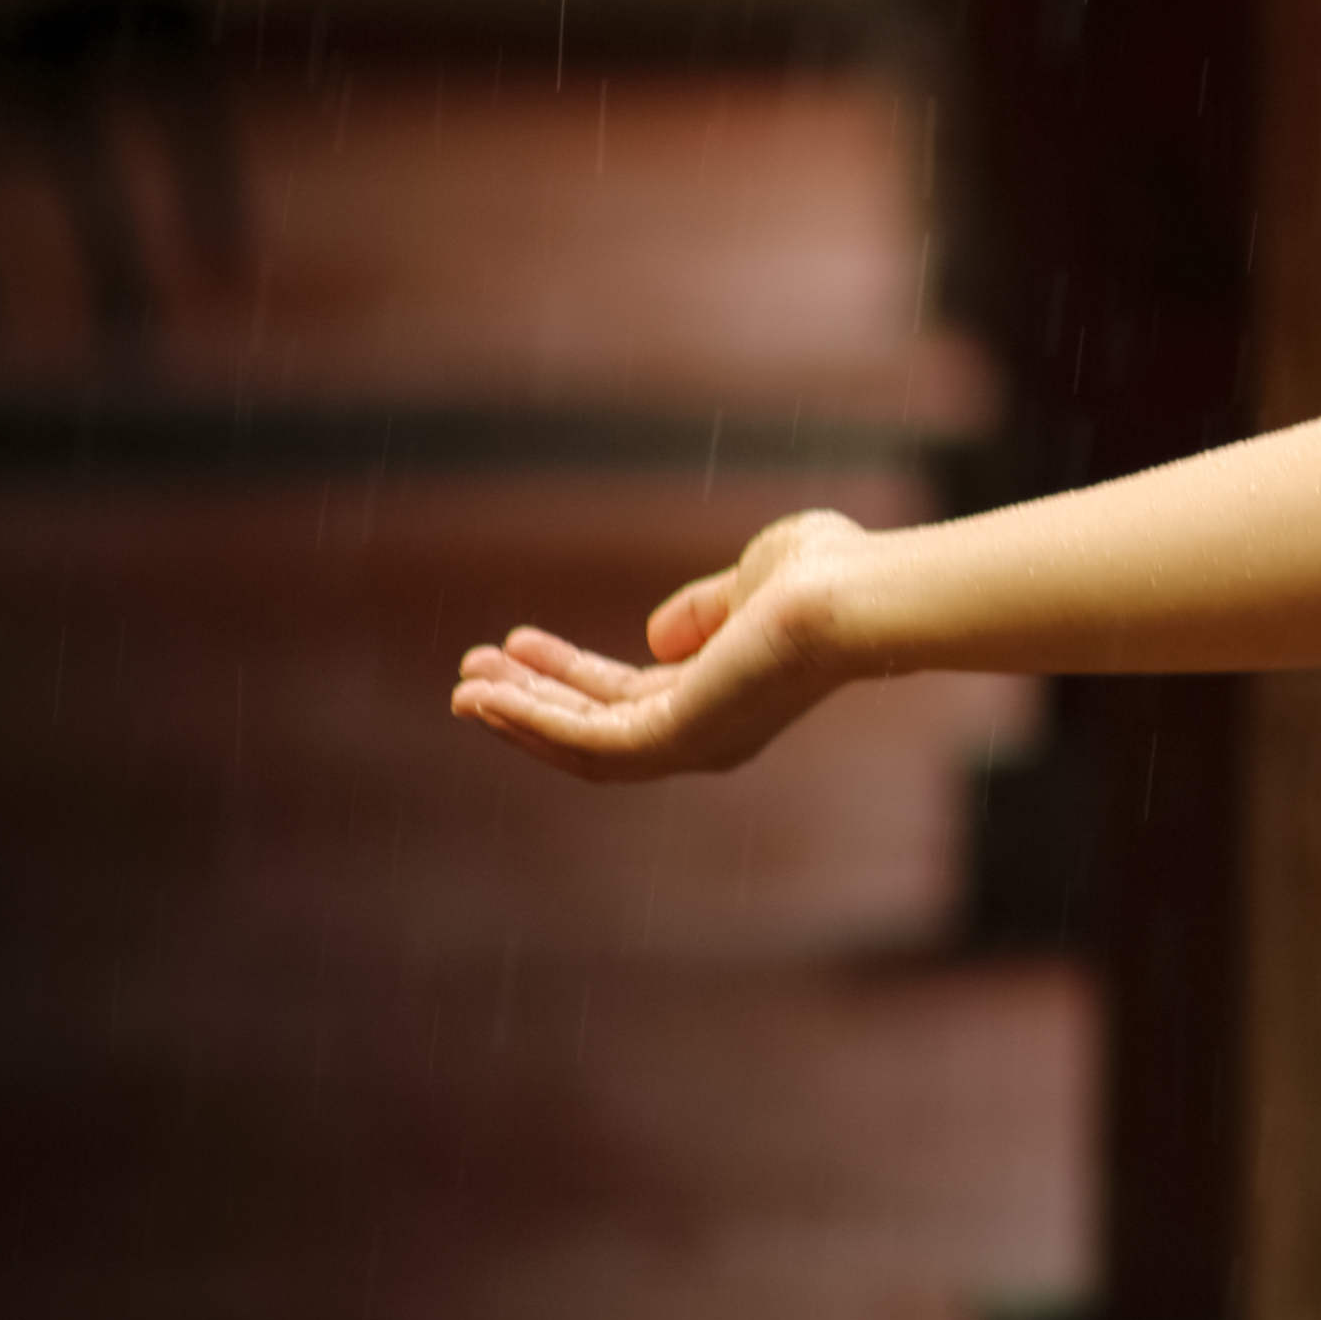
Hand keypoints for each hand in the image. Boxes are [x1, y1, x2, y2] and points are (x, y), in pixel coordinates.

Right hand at [451, 509, 873, 780]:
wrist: (857, 595)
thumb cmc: (828, 575)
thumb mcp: (752, 579)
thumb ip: (705, 608)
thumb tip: (656, 635)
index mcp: (723, 696)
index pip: (628, 698)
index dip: (568, 675)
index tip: (518, 643)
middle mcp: (707, 732)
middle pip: (596, 727)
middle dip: (532, 702)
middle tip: (471, 676)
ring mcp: (692, 744)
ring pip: (584, 744)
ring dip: (519, 718)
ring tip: (464, 688)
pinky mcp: (674, 741)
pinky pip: (587, 743)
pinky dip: (532, 723)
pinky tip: (487, 698)